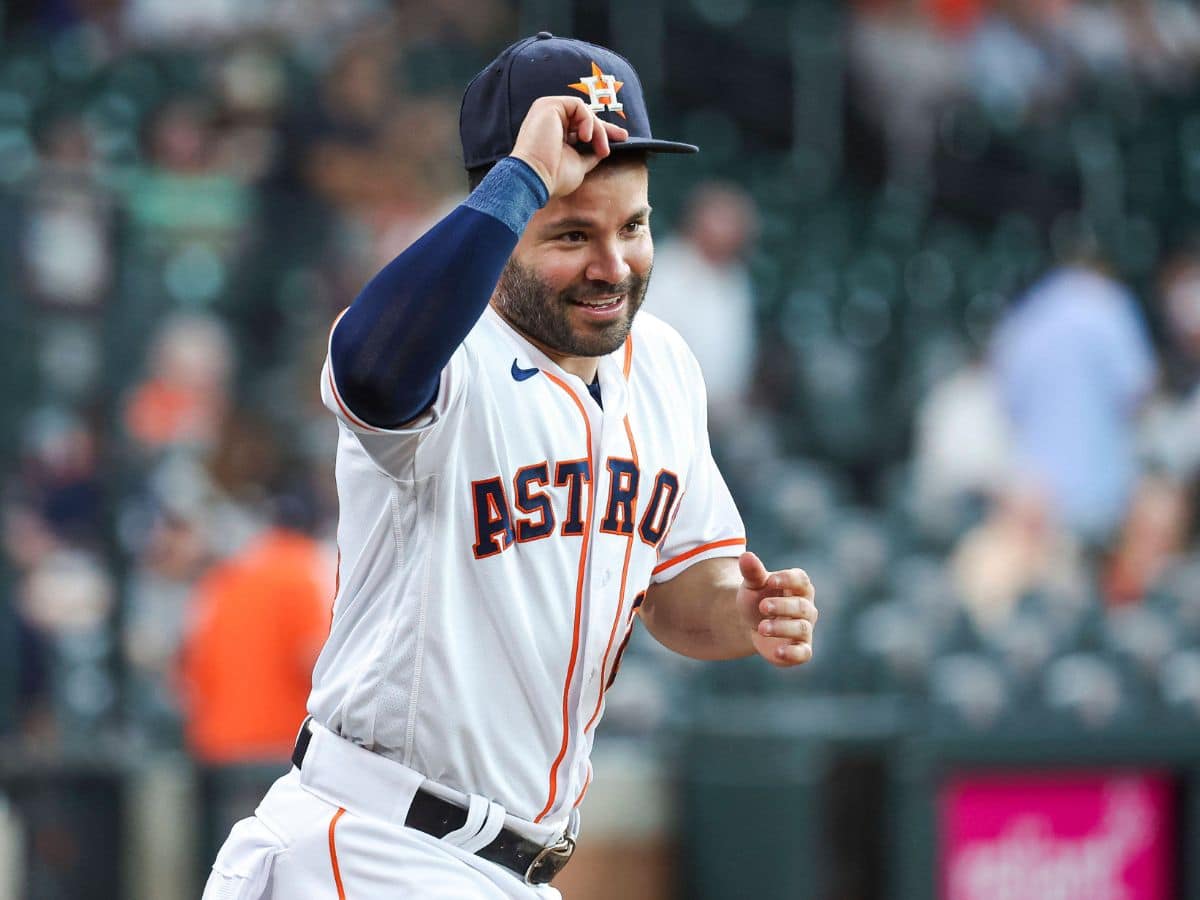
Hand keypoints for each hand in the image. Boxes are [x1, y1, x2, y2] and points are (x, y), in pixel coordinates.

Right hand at [510, 96, 628, 197]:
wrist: (535, 179)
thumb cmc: (552, 177)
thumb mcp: (579, 164)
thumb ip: (590, 154)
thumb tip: (603, 149)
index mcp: (553, 133)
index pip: (581, 127)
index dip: (601, 132)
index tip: (621, 139)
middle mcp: (549, 120)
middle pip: (584, 117)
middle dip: (605, 128)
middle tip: (622, 137)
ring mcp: (547, 111)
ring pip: (584, 112)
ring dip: (598, 130)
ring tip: (600, 149)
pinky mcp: (548, 106)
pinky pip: (579, 106)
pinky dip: (588, 121)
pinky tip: (586, 138)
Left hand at [736, 552, 817, 667]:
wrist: (751, 625)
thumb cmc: (757, 598)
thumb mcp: (753, 585)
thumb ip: (752, 572)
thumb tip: (746, 555)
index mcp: (799, 587)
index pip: (801, 580)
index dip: (788, 579)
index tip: (770, 580)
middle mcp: (806, 607)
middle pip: (801, 605)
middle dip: (782, 606)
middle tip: (762, 606)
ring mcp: (805, 629)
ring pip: (801, 628)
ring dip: (781, 628)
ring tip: (761, 628)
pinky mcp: (801, 649)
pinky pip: (803, 653)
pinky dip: (793, 653)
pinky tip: (778, 651)